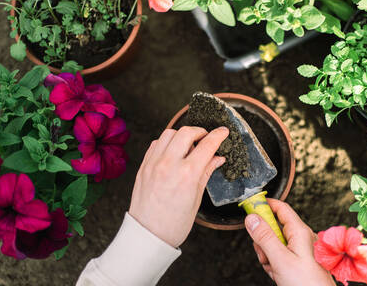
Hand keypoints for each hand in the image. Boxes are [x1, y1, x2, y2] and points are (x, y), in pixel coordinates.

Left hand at [129, 126, 228, 247]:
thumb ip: (206, 172)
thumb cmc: (173, 224)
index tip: (223, 132)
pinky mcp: (143, 166)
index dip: (218, 135)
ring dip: (182, 135)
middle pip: (186, 132)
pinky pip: (156, 143)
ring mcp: (153, 164)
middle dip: (200, 132)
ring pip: (169, 133)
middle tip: (206, 138)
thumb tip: (217, 158)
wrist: (147, 235)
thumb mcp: (197, 198)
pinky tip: (173, 152)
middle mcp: (169, 164)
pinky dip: (166, 142)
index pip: (207, 145)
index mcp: (187, 174)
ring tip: (189, 145)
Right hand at [245, 199, 334, 285]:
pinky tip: (278, 274)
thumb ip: (264, 237)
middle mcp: (301, 238)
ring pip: (274, 245)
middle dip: (264, 241)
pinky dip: (274, 265)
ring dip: (268, 256)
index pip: (280, 208)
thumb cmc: (307, 284)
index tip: (250, 208)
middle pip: (274, 228)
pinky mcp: (297, 262)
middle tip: (264, 253)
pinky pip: (279, 257)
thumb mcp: (280, 259)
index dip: (265, 205)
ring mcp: (299, 251)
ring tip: (274, 268)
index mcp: (300, 232)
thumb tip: (252, 219)